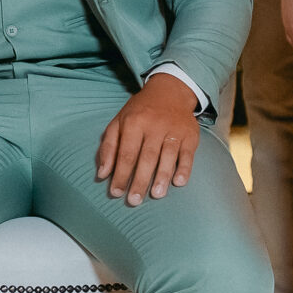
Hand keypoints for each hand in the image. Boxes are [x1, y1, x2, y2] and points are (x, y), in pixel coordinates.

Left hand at [97, 72, 202, 205]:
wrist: (170, 91)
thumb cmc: (140, 112)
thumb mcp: (118, 122)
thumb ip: (108, 147)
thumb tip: (102, 174)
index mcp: (133, 123)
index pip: (126, 153)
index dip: (120, 174)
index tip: (115, 192)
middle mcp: (154, 126)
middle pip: (146, 157)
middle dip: (139, 180)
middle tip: (134, 201)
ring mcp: (174, 130)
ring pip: (168, 156)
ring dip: (162, 176)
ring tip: (156, 195)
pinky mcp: (190, 135)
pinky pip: (188, 154)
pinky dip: (184, 168)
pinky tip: (178, 182)